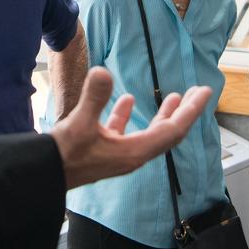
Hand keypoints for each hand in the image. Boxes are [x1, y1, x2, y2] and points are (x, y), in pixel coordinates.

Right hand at [50, 67, 211, 188]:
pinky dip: (130, 116)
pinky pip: (125, 133)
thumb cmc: (64, 155)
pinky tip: (129, 101)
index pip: (173, 130)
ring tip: (174, 97)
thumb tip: (104, 72)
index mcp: (135, 152)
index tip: (205, 92)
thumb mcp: (80, 124)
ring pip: (149, 133)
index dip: (191, 110)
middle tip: (198, 92)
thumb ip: (95, 97)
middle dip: (184, 111)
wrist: (43, 176)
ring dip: (163, 114)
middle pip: (168, 132)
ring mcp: (119, 155)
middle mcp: (132, 155)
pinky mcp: (103, 152)